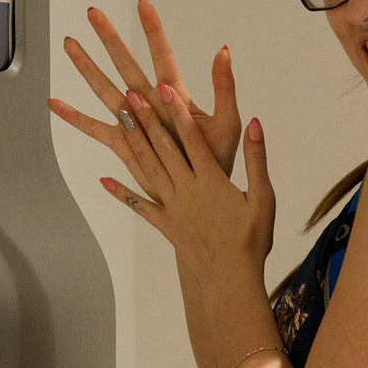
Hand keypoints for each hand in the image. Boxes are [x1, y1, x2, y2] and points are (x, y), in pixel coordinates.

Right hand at [47, 0, 242, 178]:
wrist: (205, 192)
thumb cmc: (218, 159)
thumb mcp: (228, 123)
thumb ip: (225, 88)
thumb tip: (224, 51)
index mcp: (174, 95)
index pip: (161, 54)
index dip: (153, 29)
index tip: (143, 3)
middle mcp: (150, 103)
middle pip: (126, 63)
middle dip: (110, 38)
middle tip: (93, 12)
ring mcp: (135, 121)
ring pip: (105, 88)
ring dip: (87, 67)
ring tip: (70, 44)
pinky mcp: (124, 143)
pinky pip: (95, 128)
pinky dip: (74, 118)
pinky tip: (55, 103)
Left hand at [103, 85, 275, 280]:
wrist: (232, 279)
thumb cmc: (253, 238)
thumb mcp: (264, 197)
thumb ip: (257, 159)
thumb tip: (256, 123)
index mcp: (212, 181)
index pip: (191, 139)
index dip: (177, 112)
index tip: (163, 89)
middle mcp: (187, 190)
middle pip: (164, 148)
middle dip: (147, 119)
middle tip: (129, 94)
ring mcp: (173, 207)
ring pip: (148, 169)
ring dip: (133, 143)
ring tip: (118, 119)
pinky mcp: (165, 225)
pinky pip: (140, 206)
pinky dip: (122, 193)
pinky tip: (104, 180)